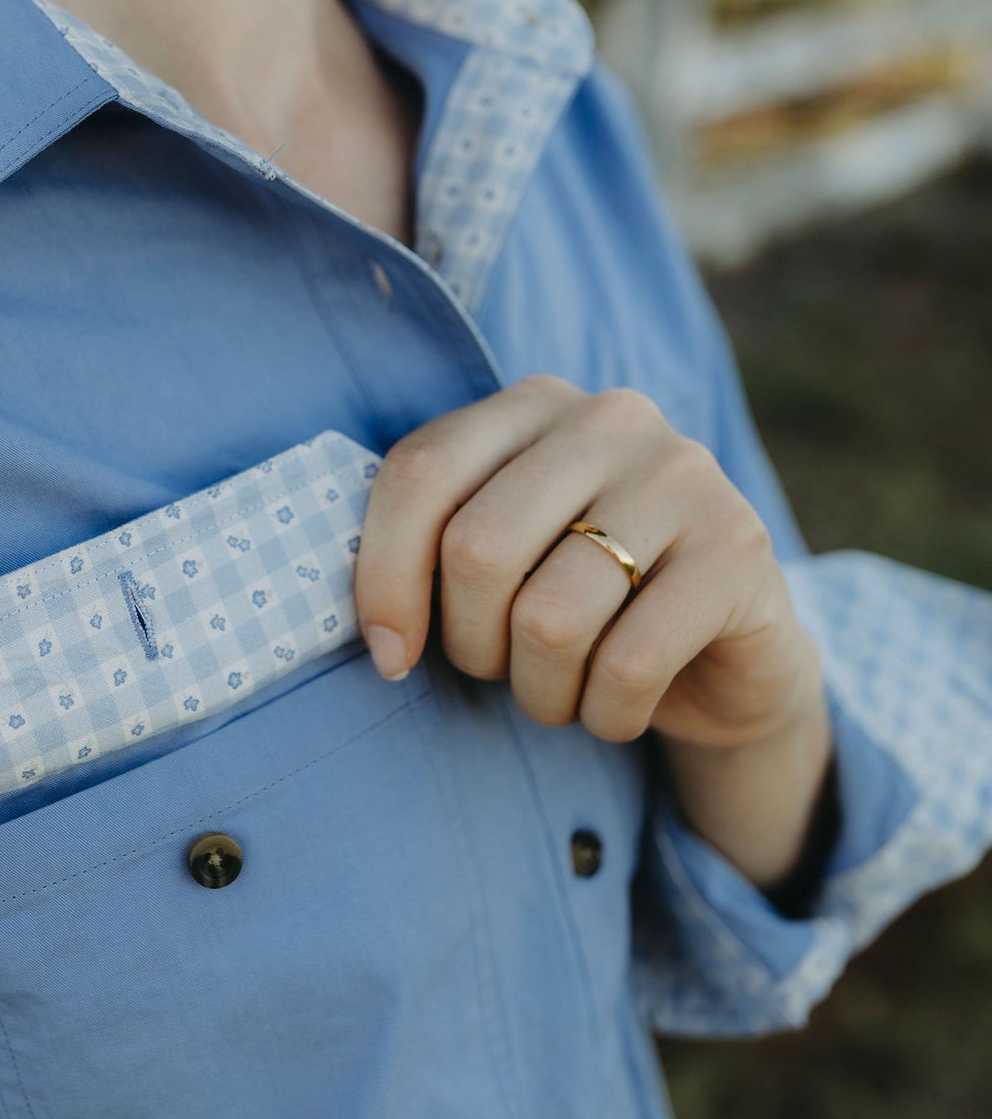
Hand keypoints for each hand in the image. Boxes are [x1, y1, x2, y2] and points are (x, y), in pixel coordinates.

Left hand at [353, 377, 832, 887]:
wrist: (731, 659)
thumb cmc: (585, 609)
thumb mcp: (500, 562)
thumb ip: (431, 554)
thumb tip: (379, 636)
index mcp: (533, 403)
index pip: (419, 474)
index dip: (383, 579)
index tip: (390, 657)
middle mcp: (610, 418)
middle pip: (477, 550)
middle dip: (472, 645)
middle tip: (504, 669)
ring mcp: (683, 474)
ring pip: (550, 620)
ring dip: (541, 693)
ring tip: (564, 691)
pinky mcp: (739, 546)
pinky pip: (628, 665)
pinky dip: (605, 715)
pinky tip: (619, 708)